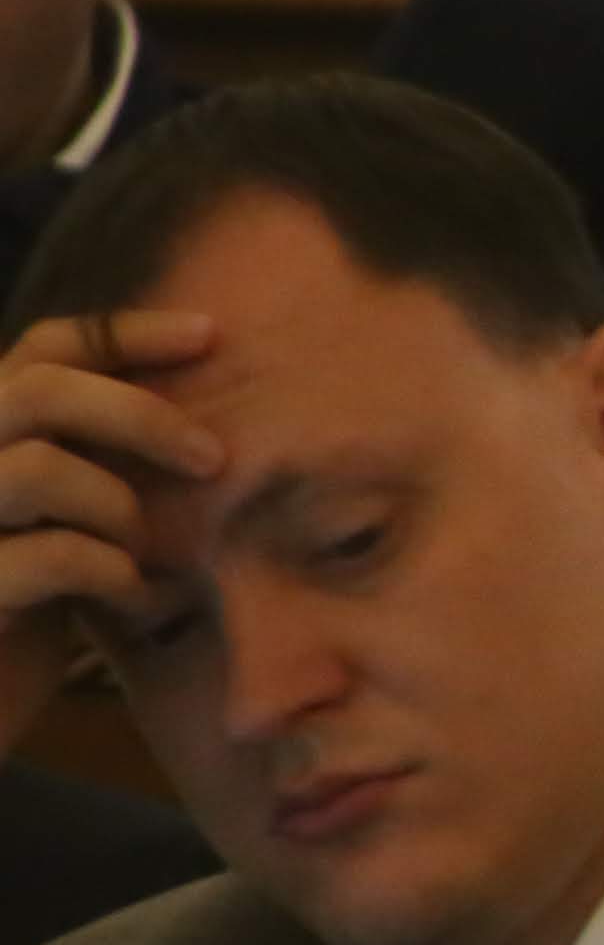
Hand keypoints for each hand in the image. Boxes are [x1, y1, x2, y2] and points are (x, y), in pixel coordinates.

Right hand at [0, 309, 219, 755]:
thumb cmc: (37, 613)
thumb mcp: (79, 523)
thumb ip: (115, 467)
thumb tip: (224, 423)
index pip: (47, 346)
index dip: (127, 332)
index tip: (212, 333)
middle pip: (41, 388)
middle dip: (140, 415)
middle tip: (214, 459)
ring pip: (38, 467)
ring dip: (120, 506)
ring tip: (153, 552)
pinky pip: (51, 557)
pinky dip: (114, 573)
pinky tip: (140, 598)